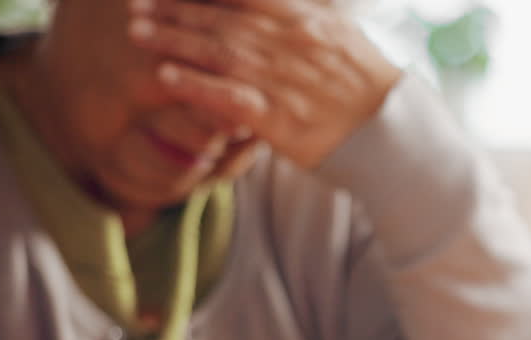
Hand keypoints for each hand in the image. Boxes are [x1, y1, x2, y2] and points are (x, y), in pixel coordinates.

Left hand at [128, 0, 402, 167]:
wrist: (394, 134)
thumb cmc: (366, 84)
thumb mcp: (340, 32)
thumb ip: (302, 12)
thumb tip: (272, 2)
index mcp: (304, 19)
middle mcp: (289, 43)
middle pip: (220, 18)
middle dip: (174, 9)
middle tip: (137, 4)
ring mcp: (283, 80)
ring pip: (216, 52)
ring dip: (172, 40)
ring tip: (137, 32)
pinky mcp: (278, 119)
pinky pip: (226, 97)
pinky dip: (195, 84)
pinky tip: (165, 76)